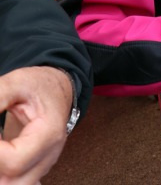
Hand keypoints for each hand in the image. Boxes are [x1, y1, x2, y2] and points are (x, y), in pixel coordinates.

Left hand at [0, 66, 72, 184]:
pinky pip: (16, 184)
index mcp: (49, 134)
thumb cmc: (39, 85)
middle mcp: (49, 155)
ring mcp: (42, 165)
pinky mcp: (34, 170)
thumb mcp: (16, 83)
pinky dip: (3, 175)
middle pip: (13, 183)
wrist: (57, 88)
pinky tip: (1, 157)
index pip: (14, 160)